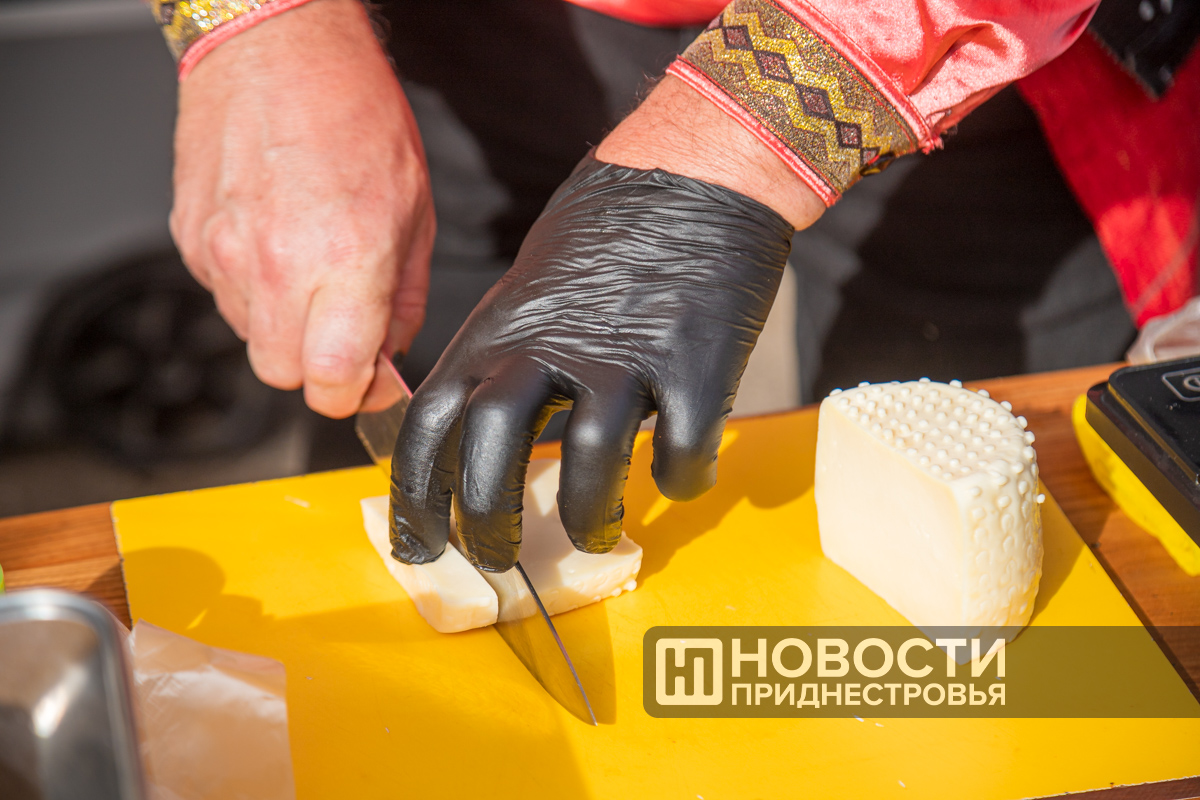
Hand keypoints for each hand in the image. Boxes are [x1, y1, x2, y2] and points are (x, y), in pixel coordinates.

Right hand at [170, 0, 434, 417]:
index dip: (358, 395)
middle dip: (319, 369)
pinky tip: (276, 243)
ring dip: (285, 328)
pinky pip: (223, 297)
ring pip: (251, 341)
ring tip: (310, 269)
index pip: (334, 381)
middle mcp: (277, 265)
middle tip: (345, 334)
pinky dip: (252, 291)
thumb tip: (391, 352)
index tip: (371, 384)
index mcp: (345, 259)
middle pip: (285, 376)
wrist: (274, 45)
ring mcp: (224, 253)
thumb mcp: (414, 207)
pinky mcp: (190, 239)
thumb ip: (403, 297)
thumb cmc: (350, 109)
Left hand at [389, 77, 820, 570]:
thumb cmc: (602, 235)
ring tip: (597, 537)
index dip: (414, 497)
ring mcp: (625, 357)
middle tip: (497, 560)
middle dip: (486, 524)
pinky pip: (681, 447)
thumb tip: (476, 435)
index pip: (430, 425)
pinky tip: (677, 483)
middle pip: (493, 453)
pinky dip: (680, 480)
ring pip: (589, 462)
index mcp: (499, 332)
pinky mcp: (695, 363)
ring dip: (589, 517)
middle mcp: (550, 346)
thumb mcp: (524, 291)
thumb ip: (499, 359)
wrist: (689, 174)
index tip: (417, 544)